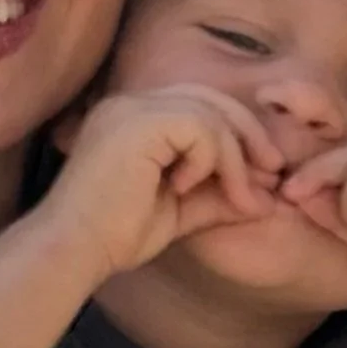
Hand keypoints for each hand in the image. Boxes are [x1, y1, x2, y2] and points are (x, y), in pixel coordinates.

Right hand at [47, 86, 281, 278]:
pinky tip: (188, 188)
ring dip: (236, 158)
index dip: (237, 135)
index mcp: (135, 118)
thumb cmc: (115, 236)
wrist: (73, 249)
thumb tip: (266, 198)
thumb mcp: (180, 212)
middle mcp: (131, 103)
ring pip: (210, 113)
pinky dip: (210, 159)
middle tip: (272, 172)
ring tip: (241, 198)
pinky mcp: (139, 122)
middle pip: (211, 98)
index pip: (200, 105)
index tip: (261, 175)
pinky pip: (199, 128)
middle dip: (248, 134)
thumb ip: (218, 197)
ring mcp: (133, 108)